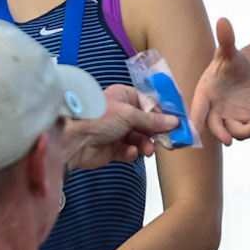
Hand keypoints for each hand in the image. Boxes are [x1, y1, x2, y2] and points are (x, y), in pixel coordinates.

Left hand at [62, 85, 176, 169]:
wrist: (73, 140)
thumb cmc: (96, 117)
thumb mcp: (129, 114)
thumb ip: (153, 120)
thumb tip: (174, 122)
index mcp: (124, 96)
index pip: (149, 105)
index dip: (162, 115)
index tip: (176, 124)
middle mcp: (121, 113)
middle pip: (147, 124)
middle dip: (155, 133)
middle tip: (167, 141)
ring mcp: (116, 131)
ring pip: (140, 139)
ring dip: (145, 144)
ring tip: (147, 150)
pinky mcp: (112, 149)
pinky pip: (129, 151)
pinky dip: (131, 152)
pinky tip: (130, 152)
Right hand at [191, 20, 249, 145]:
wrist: (243, 74)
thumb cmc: (229, 64)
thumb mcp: (229, 52)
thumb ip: (226, 40)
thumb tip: (223, 20)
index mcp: (206, 94)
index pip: (198, 109)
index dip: (195, 120)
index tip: (194, 131)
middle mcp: (216, 111)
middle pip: (217, 127)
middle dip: (222, 134)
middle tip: (228, 141)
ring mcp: (232, 119)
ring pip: (239, 132)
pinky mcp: (248, 121)